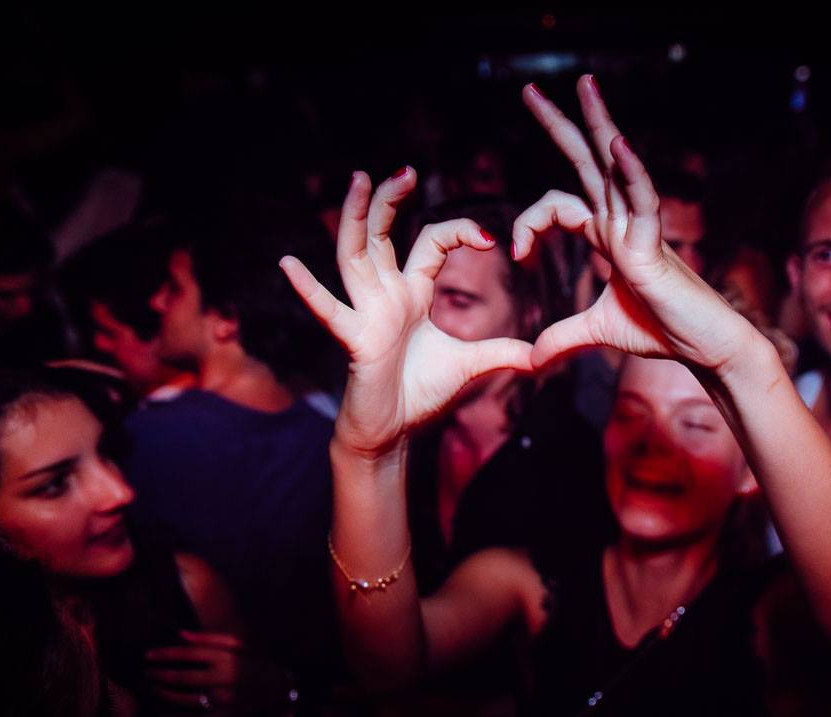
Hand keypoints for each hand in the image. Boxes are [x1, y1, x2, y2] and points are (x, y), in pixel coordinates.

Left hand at [144, 631, 288, 716]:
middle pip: (182, 677)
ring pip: (185, 699)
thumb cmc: (255, 663)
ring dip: (165, 695)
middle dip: (159, 675)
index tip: (148, 655)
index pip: (188, 654)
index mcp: (227, 658)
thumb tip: (180, 635)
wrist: (278, 689)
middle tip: (146, 672)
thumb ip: (209, 638)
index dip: (165, 654)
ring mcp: (224, 700)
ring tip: (154, 689)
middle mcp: (224, 679)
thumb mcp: (238, 644)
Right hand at [280, 169, 532, 458]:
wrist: (393, 432)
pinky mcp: (355, 340)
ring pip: (356, 256)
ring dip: (356, 219)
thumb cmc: (420, 394)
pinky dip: (309, 291)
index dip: (457, 232)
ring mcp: (367, 314)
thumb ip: (503, 353)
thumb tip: (541, 355)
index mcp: (412, 294)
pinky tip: (289, 265)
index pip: (430, 244)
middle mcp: (386, 295)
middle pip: (382, 235)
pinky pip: (330, 311)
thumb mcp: (471, 365)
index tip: (489, 238)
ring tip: (359, 181)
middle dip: (390, 202)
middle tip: (404, 170)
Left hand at [515, 76, 758, 372]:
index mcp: (607, 235)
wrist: (702, 347)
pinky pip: (643, 200)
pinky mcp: (655, 245)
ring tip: (584, 84)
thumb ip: (562, 337)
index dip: (530, 223)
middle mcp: (621, 222)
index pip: (558, 205)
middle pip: (586, 161)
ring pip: (616, 164)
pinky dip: (632, 172)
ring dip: (600, 122)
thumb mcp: (598, 331)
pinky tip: (618, 144)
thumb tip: (528, 361)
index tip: (518, 254)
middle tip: (529, 90)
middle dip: (558, 125)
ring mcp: (639, 228)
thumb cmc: (661, 332)